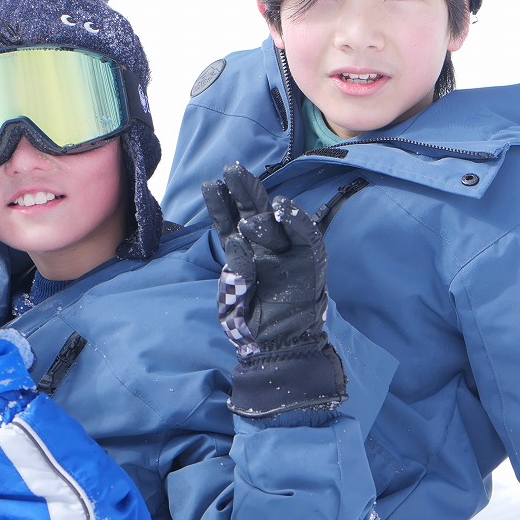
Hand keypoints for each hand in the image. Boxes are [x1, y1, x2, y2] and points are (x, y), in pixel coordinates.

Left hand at [202, 162, 345, 416]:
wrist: (280, 349)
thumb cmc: (253, 322)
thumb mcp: (234, 293)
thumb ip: (236, 266)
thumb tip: (236, 239)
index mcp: (244, 252)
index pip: (230, 222)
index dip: (221, 205)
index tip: (209, 185)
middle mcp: (265, 248)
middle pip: (254, 213)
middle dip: (243, 191)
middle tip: (231, 170)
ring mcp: (288, 254)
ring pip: (276, 224)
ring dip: (263, 207)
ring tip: (249, 198)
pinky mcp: (310, 264)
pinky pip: (305, 240)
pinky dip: (296, 224)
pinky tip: (283, 210)